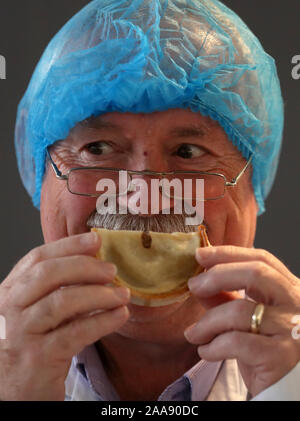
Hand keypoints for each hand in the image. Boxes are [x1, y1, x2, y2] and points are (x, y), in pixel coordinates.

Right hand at [0, 232, 129, 400]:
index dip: (68, 245)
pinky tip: (120, 316)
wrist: (17, 392)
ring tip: (122, 294)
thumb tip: (95, 262)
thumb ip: (57, 288)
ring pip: (62, 302)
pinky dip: (102, 321)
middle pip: (47, 274)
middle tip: (112, 270)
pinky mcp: (38, 359)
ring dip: (99, 294)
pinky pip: (75, 333)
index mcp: (10, 291)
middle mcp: (10, 309)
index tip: (96, 239)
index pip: (37, 258)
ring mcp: (21, 334)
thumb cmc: (32, 345)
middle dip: (85, 266)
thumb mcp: (37, 311)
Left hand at [184, 246, 299, 396]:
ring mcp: (292, 330)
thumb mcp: (248, 322)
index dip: (229, 253)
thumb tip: (199, 282)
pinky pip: (236, 342)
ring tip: (193, 333)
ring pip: (240, 311)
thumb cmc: (267, 355)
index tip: (200, 253)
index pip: (262, 260)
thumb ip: (227, 299)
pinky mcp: (281, 357)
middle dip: (217, 275)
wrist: (287, 393)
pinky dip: (213, 346)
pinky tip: (206, 351)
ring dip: (207, 322)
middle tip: (193, 285)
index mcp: (291, 290)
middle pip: (256, 273)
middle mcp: (297, 305)